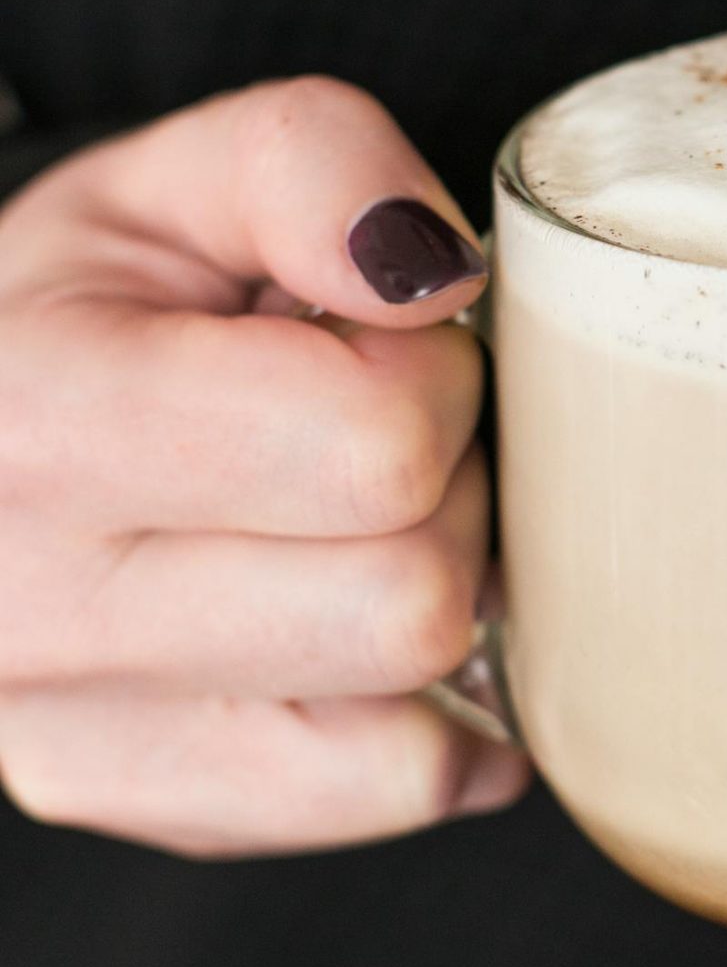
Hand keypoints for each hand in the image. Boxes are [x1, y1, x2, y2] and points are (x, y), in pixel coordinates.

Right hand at [0, 79, 527, 852]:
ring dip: (433, 591)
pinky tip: (359, 616)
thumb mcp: (180, 179)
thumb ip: (313, 167)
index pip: (372, 448)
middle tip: (377, 432)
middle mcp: (36, 606)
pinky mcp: (146, 799)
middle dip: (444, 490)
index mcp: (41, 420)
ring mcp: (82, 730)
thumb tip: (432, 276)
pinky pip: (394, 786)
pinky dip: (425, 705)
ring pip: (414, 701)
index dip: (429, 377)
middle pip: (412, 596)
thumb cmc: (89, 301)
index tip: (378, 344)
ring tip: (354, 517)